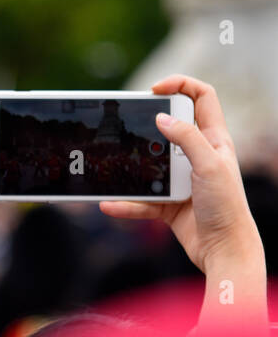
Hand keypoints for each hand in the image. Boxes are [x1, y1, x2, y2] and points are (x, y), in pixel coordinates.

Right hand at [100, 75, 263, 275]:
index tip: (154, 89)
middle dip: (147, 124)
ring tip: (113, 166)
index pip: (202, 98)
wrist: (225, 251)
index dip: (181, 85)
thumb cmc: (227, 207)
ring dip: (131, 167)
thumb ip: (186, 138)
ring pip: (149, 164)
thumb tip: (162, 117)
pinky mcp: (168, 203)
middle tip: (129, 124)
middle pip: (168, 128)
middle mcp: (197, 156)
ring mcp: (181, 179)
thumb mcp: (210, 165)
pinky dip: (125, 203)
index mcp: (213, 140)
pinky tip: (110, 204)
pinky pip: (140, 199)